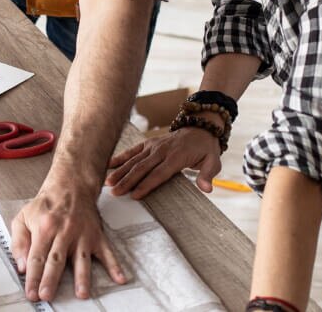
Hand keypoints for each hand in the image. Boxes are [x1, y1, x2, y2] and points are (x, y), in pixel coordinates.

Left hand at [10, 180, 127, 300]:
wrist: (71, 185)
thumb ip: (19, 242)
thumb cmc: (46, 206)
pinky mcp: (97, 236)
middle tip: (47, 296)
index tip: (32, 293)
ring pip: (82, 259)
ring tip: (82, 294)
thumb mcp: (23, 218)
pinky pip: (107, 253)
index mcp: (44, 228)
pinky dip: (115, 266)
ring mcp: (82, 235)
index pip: (36, 257)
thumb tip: (21, 266)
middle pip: (56, 260)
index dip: (33, 277)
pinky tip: (119, 279)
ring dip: (82, 278)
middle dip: (51, 279)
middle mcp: (64, 232)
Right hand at [104, 125, 222, 198]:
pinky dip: (120, 157)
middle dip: (127, 181)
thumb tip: (206, 189)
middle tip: (115, 193)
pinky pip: (133, 151)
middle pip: (142, 168)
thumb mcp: (213, 161)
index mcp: (176, 157)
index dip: (146, 185)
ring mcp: (153, 145)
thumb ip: (207, 174)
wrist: (200, 127)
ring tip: (108, 182)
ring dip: (120, 171)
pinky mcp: (148, 143)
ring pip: (134, 160)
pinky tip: (109, 164)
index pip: (159, 174)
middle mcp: (162, 150)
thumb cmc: (205, 149)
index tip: (134, 195)